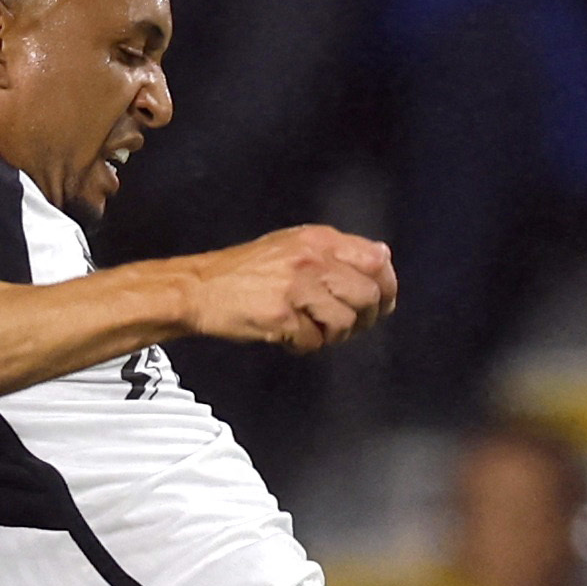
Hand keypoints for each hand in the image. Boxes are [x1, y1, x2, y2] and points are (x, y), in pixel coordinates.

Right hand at [170, 227, 396, 352]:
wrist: (200, 288)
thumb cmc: (247, 271)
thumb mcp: (293, 246)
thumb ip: (337, 252)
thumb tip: (382, 257)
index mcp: (319, 239)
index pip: (376, 261)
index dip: (386, 287)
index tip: (381, 304)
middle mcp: (312, 259)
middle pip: (368, 296)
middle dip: (363, 319)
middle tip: (344, 325)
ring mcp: (296, 287)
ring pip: (344, 323)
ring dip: (332, 335)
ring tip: (311, 329)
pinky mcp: (281, 316)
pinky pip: (313, 342)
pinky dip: (304, 346)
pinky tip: (288, 336)